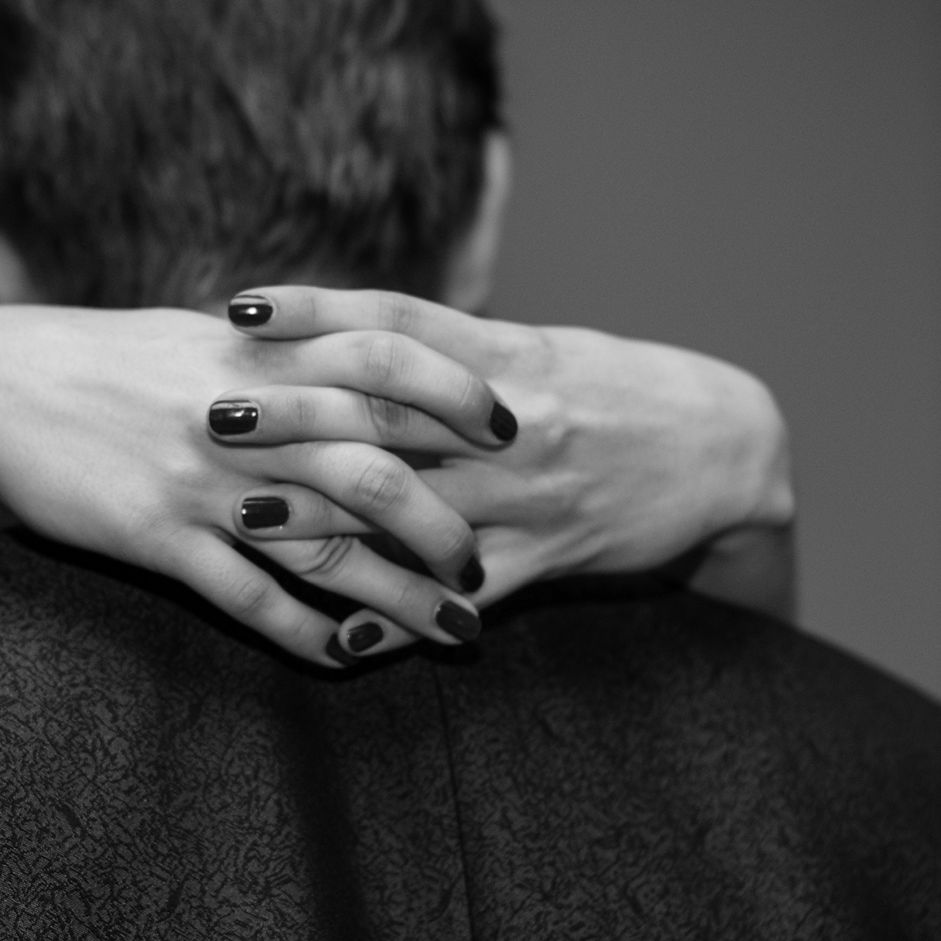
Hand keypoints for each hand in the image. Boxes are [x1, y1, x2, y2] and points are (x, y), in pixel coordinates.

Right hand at [0, 304, 510, 666]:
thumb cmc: (98, 359)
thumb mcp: (201, 338)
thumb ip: (282, 352)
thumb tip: (362, 360)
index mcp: (260, 355)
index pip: (387, 361)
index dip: (457, 393)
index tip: (510, 426)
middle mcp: (243, 419)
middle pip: (376, 469)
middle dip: (448, 522)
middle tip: (490, 561)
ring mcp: (203, 484)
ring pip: (327, 548)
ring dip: (402, 596)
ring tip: (458, 630)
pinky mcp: (158, 538)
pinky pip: (247, 599)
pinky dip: (303, 635)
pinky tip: (346, 659)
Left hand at [219, 287, 796, 656]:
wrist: (730, 449)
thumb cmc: (621, 390)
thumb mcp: (541, 350)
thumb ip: (452, 349)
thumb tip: (349, 333)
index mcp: (507, 355)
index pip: (394, 320)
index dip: (314, 310)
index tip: (238, 306)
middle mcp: (511, 420)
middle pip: (385, 410)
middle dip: (292, 413)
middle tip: (210, 413)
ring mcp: (529, 493)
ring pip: (410, 505)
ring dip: (322, 514)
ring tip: (240, 517)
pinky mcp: (549, 558)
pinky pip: (463, 594)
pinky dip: (400, 616)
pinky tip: (338, 634)